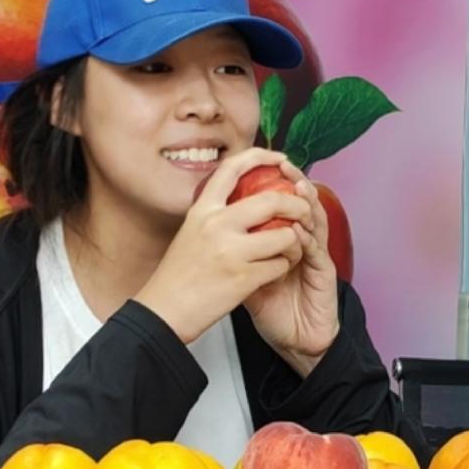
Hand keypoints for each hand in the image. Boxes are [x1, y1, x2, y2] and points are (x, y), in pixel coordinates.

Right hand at [134, 148, 313, 344]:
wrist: (163, 311)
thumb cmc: (177, 275)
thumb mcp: (191, 232)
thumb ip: (215, 214)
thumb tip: (244, 196)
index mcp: (202, 210)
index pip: (232, 167)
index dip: (261, 156)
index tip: (280, 159)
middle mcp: (216, 225)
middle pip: (272, 200)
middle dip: (297, 205)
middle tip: (304, 212)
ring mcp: (231, 251)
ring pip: (285, 235)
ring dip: (294, 243)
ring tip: (288, 250)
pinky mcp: (243, 278)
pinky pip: (280, 265)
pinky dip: (283, 268)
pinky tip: (274, 272)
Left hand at [244, 162, 339, 376]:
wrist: (296, 340)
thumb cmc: (274, 310)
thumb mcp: (244, 278)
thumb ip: (233, 254)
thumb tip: (206, 233)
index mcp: (283, 237)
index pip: (281, 201)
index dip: (274, 182)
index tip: (260, 162)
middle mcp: (303, 241)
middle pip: (301, 202)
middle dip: (293, 181)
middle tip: (283, 165)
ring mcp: (315, 255)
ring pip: (315, 219)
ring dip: (307, 201)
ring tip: (298, 184)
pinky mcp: (324, 273)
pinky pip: (317, 250)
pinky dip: (307, 236)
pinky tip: (299, 228)